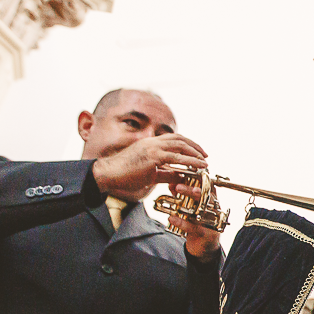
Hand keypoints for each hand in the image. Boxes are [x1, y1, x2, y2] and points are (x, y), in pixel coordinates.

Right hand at [91, 134, 207, 200]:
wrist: (108, 174)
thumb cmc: (125, 175)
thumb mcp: (150, 173)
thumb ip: (165, 173)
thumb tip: (180, 176)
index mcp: (150, 144)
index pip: (173, 138)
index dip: (187, 143)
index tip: (197, 151)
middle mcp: (152, 142)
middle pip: (180, 138)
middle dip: (195, 146)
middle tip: (205, 155)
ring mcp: (152, 148)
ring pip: (180, 145)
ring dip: (195, 153)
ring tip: (204, 161)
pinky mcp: (153, 157)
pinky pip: (176, 157)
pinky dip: (190, 161)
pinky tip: (198, 166)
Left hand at [163, 180, 221, 261]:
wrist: (204, 247)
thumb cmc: (197, 223)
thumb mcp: (191, 208)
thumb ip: (183, 196)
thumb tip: (171, 183)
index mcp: (211, 200)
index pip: (208, 186)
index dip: (199, 178)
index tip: (186, 172)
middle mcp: (214, 209)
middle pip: (206, 196)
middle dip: (192, 190)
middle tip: (178, 186)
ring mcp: (211, 222)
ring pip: (201, 210)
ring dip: (187, 204)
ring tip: (176, 200)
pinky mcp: (206, 234)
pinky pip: (193, 227)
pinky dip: (181, 222)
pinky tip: (171, 218)